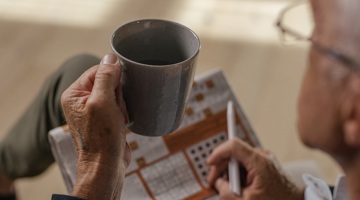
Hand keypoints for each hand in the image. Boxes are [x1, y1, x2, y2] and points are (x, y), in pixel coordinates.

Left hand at [61, 53, 130, 199]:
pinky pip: (118, 106)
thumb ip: (106, 77)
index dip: (112, 79)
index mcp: (74, 93)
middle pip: (108, 82)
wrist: (106, 165)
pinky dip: (124, 113)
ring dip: (122, 106)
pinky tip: (121, 124)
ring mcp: (93, 110)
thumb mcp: (103, 102)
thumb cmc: (102, 136)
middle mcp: (81, 100)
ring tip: (118, 120)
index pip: (97, 70)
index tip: (115, 95)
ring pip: (116, 94)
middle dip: (118, 95)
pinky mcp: (104, 119)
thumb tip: (111, 56)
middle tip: (116, 111)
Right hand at [207, 138, 303, 199]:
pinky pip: (244, 164)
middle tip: (214, 182)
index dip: (219, 152)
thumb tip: (218, 183)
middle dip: (221, 166)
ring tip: (227, 188)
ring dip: (229, 172)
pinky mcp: (263, 163)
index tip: (210, 163)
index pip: (233, 146)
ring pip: (237, 159)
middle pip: (233, 153)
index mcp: (259, 162)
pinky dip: (237, 174)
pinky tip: (237, 186)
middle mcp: (261, 155)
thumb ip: (227, 192)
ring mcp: (263, 158)